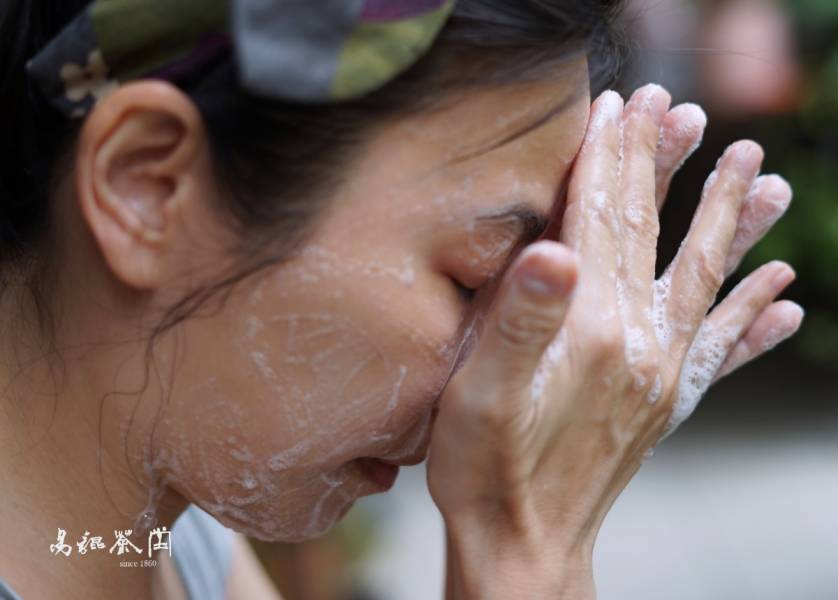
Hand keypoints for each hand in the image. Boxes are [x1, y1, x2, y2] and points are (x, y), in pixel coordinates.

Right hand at [427, 84, 802, 598]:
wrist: (523, 546)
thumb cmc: (486, 471)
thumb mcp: (476, 395)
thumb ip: (518, 320)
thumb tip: (552, 250)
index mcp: (590, 330)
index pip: (603, 220)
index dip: (610, 158)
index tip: (621, 103)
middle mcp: (638, 345)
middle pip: (657, 237)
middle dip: (667, 167)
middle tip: (689, 114)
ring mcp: (660, 374)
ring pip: (707, 282)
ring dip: (733, 226)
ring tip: (765, 182)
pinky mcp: (665, 402)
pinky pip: (722, 350)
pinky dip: (755, 318)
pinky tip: (785, 298)